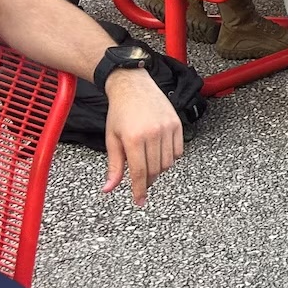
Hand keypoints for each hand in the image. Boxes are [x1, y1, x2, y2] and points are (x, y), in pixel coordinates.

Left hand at [102, 70, 183, 206]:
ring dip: (158, 168)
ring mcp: (167, 128)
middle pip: (154, 170)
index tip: (139, 201)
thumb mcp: (112, 139)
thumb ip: (114, 166)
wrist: (133, 86)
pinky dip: (170, 157)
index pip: (139, 172)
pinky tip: (160, 152)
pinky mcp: (177, 124)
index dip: (139, 190)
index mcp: (133, 138)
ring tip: (148, 162)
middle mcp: (152, 134)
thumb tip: (109, 188)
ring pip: (168, 162)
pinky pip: (178, 151)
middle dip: (147, 179)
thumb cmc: (120, 112)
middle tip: (141, 180)